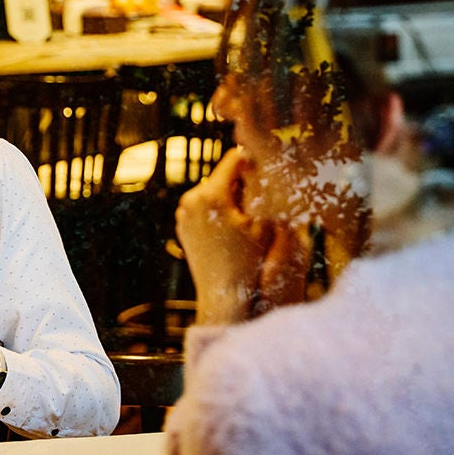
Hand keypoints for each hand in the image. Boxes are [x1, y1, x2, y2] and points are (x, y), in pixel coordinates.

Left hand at [175, 148, 272, 323]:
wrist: (225, 295)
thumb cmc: (250, 261)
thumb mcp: (264, 223)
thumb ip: (263, 191)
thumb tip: (268, 166)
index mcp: (210, 195)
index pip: (234, 160)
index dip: (254, 159)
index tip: (270, 163)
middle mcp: (190, 200)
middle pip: (222, 175)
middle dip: (242, 181)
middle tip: (263, 193)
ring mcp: (183, 213)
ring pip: (214, 191)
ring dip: (231, 195)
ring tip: (250, 214)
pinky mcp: (183, 226)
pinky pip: (204, 207)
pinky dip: (220, 209)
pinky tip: (236, 225)